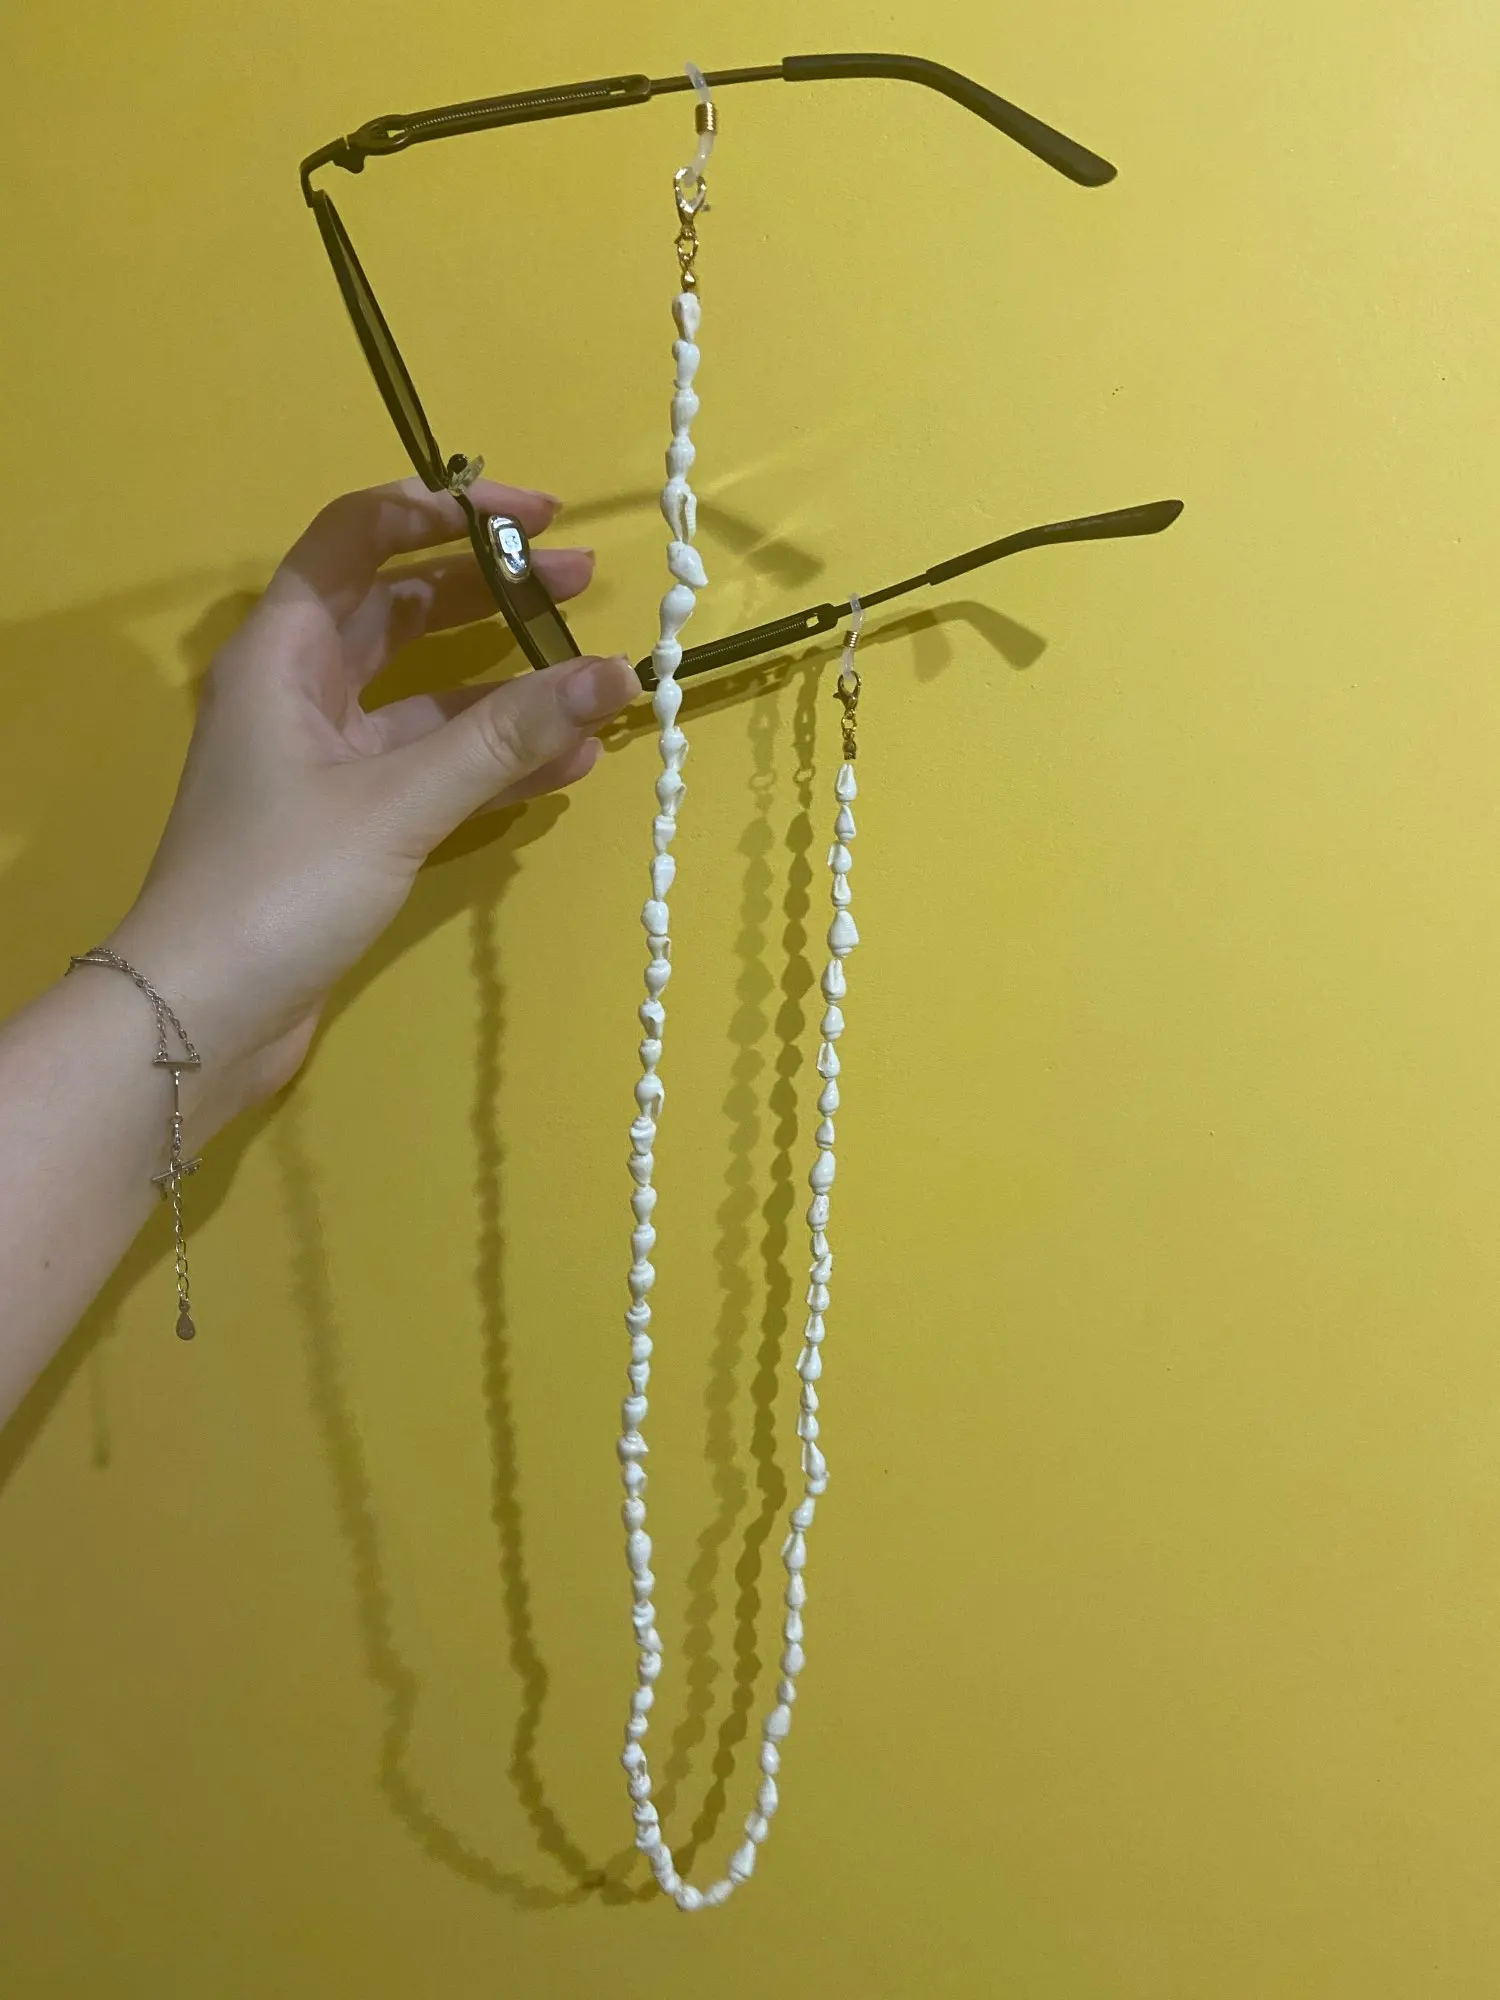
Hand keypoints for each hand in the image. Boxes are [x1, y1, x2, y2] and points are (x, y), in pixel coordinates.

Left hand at [107, 474, 639, 1140]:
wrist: (201, 1014)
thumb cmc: (280, 884)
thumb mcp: (398, 800)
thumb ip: (506, 736)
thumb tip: (615, 675)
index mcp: (283, 651)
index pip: (359, 536)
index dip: (445, 510)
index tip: (533, 517)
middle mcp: (299, 690)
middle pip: (400, 608)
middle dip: (490, 593)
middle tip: (578, 585)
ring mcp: (324, 760)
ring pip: (426, 695)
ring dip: (505, 687)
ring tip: (593, 682)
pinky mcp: (349, 823)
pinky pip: (432, 767)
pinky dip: (493, 761)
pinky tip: (565, 765)